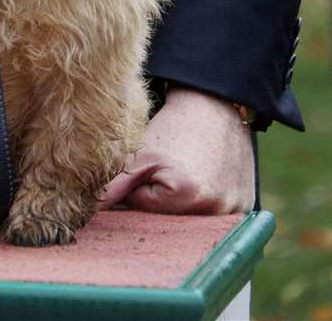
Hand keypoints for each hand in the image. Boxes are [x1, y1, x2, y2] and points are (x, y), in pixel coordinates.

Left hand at [99, 87, 255, 214]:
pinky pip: (214, 221)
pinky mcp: (245, 210)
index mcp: (186, 195)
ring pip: (188, 224)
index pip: (140, 213)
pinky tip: (203, 181)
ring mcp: (234, 213)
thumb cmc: (173, 128)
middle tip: (163, 174)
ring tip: (184, 174)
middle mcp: (214, 210)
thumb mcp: (140, 153)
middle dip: (156, 206)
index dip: (136, 190)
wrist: (215, 107)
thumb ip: (112, 187)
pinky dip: (204, 207)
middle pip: (166, 225)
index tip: (147, 168)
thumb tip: (86, 215)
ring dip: (180, 208)